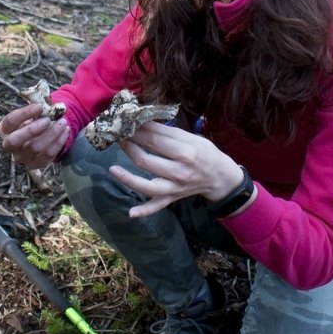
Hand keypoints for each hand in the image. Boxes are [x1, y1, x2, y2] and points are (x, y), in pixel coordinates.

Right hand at [0, 103, 69, 169]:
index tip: (40, 107)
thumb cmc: (35, 120)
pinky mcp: (34, 164)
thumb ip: (38, 107)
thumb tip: (51, 104)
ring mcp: (21, 157)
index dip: (24, 113)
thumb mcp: (33, 112)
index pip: (10, 121)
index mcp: (5, 128)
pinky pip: (47, 155)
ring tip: (63, 122)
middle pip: (15, 140)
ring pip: (35, 148)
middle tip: (48, 120)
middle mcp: (9, 145)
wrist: (41, 136)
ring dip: (51, 134)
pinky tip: (66, 131)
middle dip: (32, 129)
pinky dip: (59, 142)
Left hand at [109, 121, 245, 216]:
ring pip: (146, 185)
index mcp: (186, 152)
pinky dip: (144, 211)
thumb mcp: (192, 138)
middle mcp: (180, 171)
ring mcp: (175, 187)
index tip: (126, 122)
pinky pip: (157, 206)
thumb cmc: (205, 153)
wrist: (220, 177)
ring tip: (112, 167)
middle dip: (129, 147)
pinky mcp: (172, 198)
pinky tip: (130, 212)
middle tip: (119, 137)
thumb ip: (169, 132)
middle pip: (146, 160)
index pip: (155, 140)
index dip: (138, 130)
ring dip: (127, 177)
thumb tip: (143, 121)